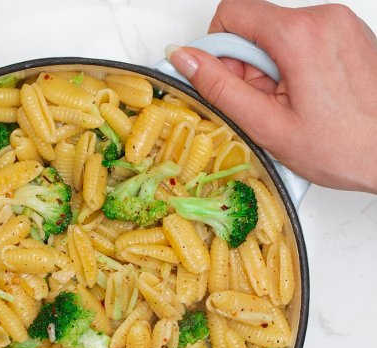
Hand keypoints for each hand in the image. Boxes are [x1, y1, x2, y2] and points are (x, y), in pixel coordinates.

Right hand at [166, 0, 376, 193]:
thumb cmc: (342, 147)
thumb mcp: (267, 125)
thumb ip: (221, 88)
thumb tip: (186, 60)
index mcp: (300, 35)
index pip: (232, 14)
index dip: (217, 51)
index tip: (223, 82)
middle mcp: (323, 18)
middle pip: (255, 27)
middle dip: (247, 67)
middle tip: (263, 105)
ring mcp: (339, 24)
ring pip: (277, 36)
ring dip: (269, 70)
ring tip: (287, 105)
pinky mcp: (347, 35)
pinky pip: (301, 41)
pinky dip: (291, 67)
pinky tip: (304, 98)